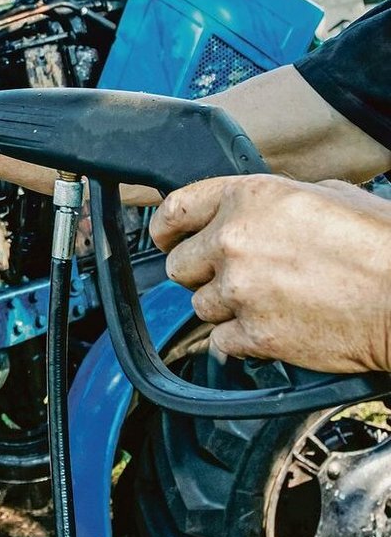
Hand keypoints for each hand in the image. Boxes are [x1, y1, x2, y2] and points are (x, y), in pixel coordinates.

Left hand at [152, 174, 390, 373]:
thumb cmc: (383, 246)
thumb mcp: (329, 195)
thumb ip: (277, 200)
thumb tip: (258, 206)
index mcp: (248, 198)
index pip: (175, 209)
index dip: (166, 227)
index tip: (166, 238)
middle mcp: (234, 241)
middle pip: (179, 265)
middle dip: (202, 272)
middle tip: (234, 277)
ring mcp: (240, 289)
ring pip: (200, 305)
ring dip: (225, 307)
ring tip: (268, 302)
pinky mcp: (255, 333)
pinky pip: (221, 340)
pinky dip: (241, 340)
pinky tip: (273, 328)